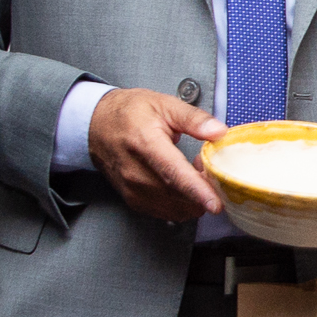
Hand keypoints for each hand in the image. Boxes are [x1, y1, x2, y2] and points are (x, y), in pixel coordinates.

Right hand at [88, 86, 224, 222]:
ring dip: (193, 199)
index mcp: (146, 144)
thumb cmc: (131, 112)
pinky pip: (166, 212)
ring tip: (193, 173)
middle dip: (203, 190)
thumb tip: (219, 132)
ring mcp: (132, 189)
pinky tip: (182, 185)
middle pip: (177, 195)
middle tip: (209, 168)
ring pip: (174, 208)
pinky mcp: (133, 200)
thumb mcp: (165, 104)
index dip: (197, 190)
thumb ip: (194, 119)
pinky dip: (182, 204)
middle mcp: (136, 172)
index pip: (173, 173)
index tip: (215, 203)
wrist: (97, 125)